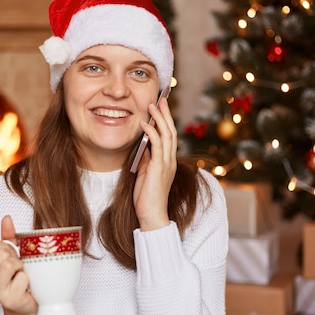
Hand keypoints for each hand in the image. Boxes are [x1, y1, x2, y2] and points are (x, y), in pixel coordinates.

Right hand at [0, 215, 37, 314]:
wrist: (26, 306)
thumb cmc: (17, 277)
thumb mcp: (12, 255)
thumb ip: (8, 236)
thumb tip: (6, 217)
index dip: (6, 248)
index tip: (11, 258)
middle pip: (1, 254)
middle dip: (14, 257)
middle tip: (18, 269)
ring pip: (9, 264)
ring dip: (21, 267)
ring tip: (21, 275)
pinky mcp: (9, 300)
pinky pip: (22, 278)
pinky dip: (28, 279)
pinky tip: (26, 287)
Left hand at [133, 95, 176, 230]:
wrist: (151, 215)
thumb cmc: (147, 197)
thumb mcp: (145, 172)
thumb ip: (147, 158)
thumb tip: (143, 144)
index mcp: (168, 161)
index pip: (170, 136)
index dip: (166, 121)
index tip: (161, 107)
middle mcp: (170, 160)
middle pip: (171, 131)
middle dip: (166, 114)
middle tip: (161, 99)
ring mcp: (166, 164)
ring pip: (167, 135)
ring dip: (159, 119)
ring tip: (152, 105)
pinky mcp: (159, 168)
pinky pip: (157, 146)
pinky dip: (151, 132)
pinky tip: (144, 123)